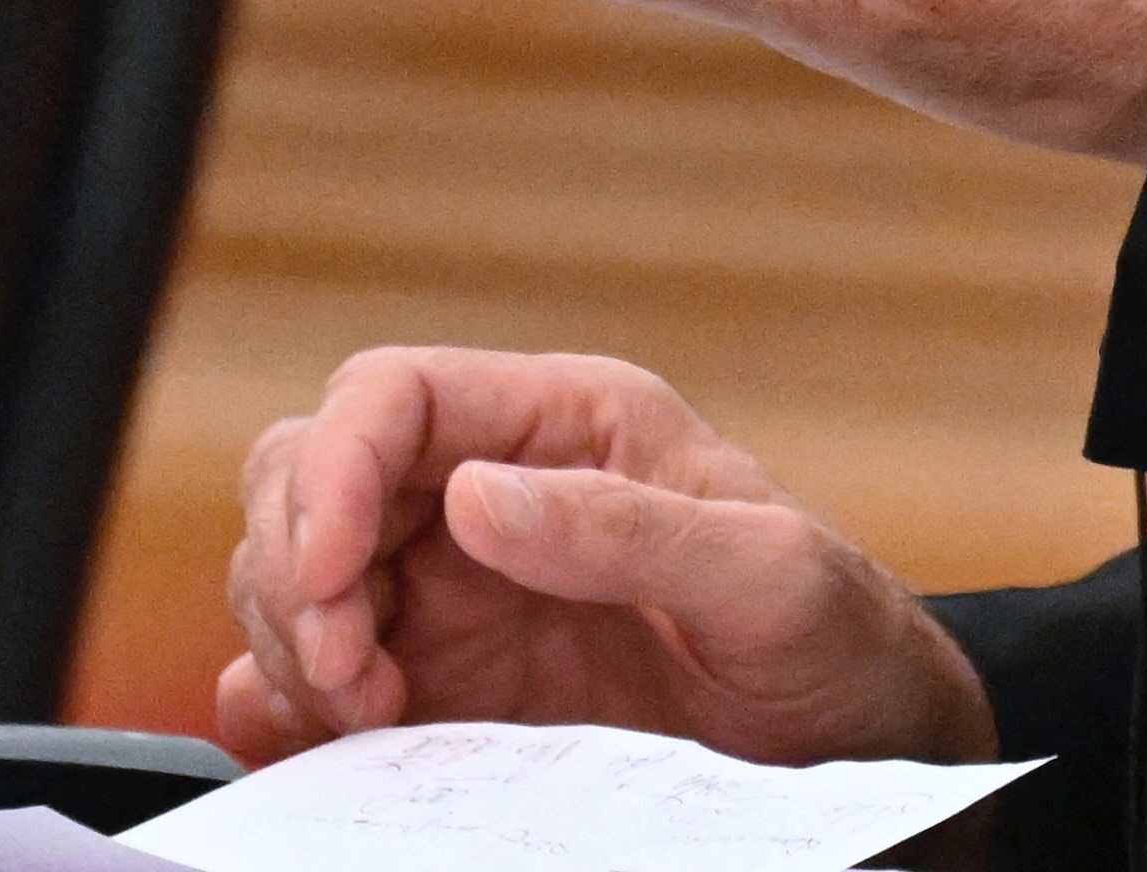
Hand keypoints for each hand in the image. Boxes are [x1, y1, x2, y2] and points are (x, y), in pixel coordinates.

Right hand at [219, 346, 991, 767]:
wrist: (857, 752)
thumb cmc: (836, 638)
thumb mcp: (770, 577)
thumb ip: (632, 528)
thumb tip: (474, 496)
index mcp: (567, 425)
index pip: (392, 395)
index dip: (333, 465)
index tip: (329, 570)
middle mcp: (489, 496)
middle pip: (308, 477)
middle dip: (295, 567)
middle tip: (350, 675)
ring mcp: (452, 595)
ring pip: (291, 576)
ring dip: (293, 644)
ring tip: (374, 718)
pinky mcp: (438, 689)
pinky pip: (312, 679)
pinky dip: (288, 710)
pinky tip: (336, 749)